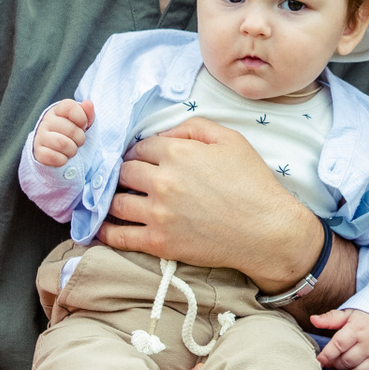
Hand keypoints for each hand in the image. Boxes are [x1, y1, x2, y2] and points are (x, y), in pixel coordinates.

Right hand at [33, 99, 93, 166]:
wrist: (55, 149)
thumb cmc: (71, 133)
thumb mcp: (82, 122)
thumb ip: (87, 113)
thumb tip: (88, 103)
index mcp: (58, 110)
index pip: (70, 107)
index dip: (82, 118)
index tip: (83, 125)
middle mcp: (46, 121)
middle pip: (71, 129)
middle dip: (80, 139)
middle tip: (78, 141)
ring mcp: (40, 136)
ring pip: (62, 144)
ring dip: (72, 150)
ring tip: (71, 150)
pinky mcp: (38, 152)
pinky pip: (53, 157)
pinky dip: (63, 160)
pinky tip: (62, 157)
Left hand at [100, 118, 321, 289]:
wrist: (267, 231)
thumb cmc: (253, 183)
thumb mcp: (230, 139)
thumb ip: (194, 127)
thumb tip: (164, 132)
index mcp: (178, 152)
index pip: (141, 146)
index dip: (140, 151)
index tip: (140, 159)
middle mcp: (163, 181)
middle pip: (124, 171)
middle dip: (124, 172)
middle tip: (128, 178)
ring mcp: (158, 213)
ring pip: (116, 202)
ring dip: (112, 198)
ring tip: (114, 199)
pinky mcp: (159, 242)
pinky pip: (119, 236)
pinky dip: (105, 231)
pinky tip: (100, 227)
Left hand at [310, 309, 368, 369]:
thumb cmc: (364, 320)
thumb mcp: (348, 315)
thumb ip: (330, 318)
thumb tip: (313, 320)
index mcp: (357, 328)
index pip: (338, 345)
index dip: (326, 355)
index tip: (319, 360)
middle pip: (344, 360)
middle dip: (334, 362)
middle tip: (331, 360)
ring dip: (344, 369)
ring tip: (343, 362)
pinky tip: (353, 367)